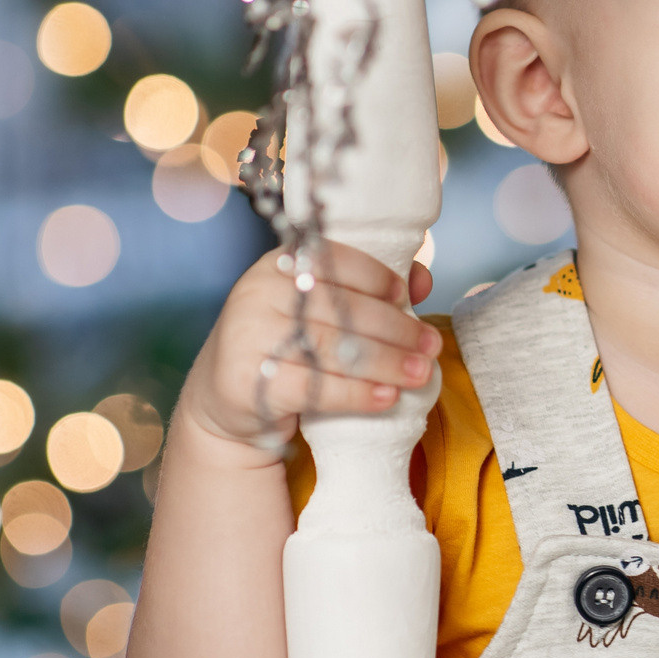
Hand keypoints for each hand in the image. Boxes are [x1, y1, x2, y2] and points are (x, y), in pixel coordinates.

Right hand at [177, 241, 439, 454]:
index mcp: (277, 267)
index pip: (331, 260)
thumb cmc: (286, 345)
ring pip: (332, 348)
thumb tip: (422, 279)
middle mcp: (257, 294)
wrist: (228, 397)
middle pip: (339, 309)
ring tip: (420, 373)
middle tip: (431, 345)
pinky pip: (316, 387)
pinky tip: (387, 397)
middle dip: (395, 328)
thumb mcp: (319, 311)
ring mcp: (249, 337)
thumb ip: (367, 289)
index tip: (405, 295)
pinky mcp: (249, 382)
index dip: (374, 276)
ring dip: (386, 362)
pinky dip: (358, 394)